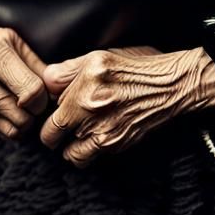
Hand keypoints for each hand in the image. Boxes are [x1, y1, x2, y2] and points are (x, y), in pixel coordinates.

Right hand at [0, 27, 49, 139]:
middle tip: (38, 99)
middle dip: (37, 111)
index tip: (45, 89)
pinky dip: (17, 127)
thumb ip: (36, 64)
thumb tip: (57, 88)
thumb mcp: (15, 42)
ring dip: (29, 121)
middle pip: (24, 116)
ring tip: (29, 105)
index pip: (30, 91)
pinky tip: (17, 111)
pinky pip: (7, 134)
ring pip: (17, 129)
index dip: (44, 95)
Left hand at [39, 46, 214, 167]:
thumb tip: (45, 82)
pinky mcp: (118, 146)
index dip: (46, 115)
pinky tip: (96, 136)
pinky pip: (93, 158)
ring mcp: (104, 135)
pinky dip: (90, 152)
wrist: (170, 87)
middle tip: (61, 125)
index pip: (47, 116)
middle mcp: (90, 116)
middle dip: (54, 134)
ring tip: (77, 133)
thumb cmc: (135, 68)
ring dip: (71, 147)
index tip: (52, 111)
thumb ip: (66, 70)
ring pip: (71, 156)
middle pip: (52, 138)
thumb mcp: (97, 57)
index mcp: (81, 91)